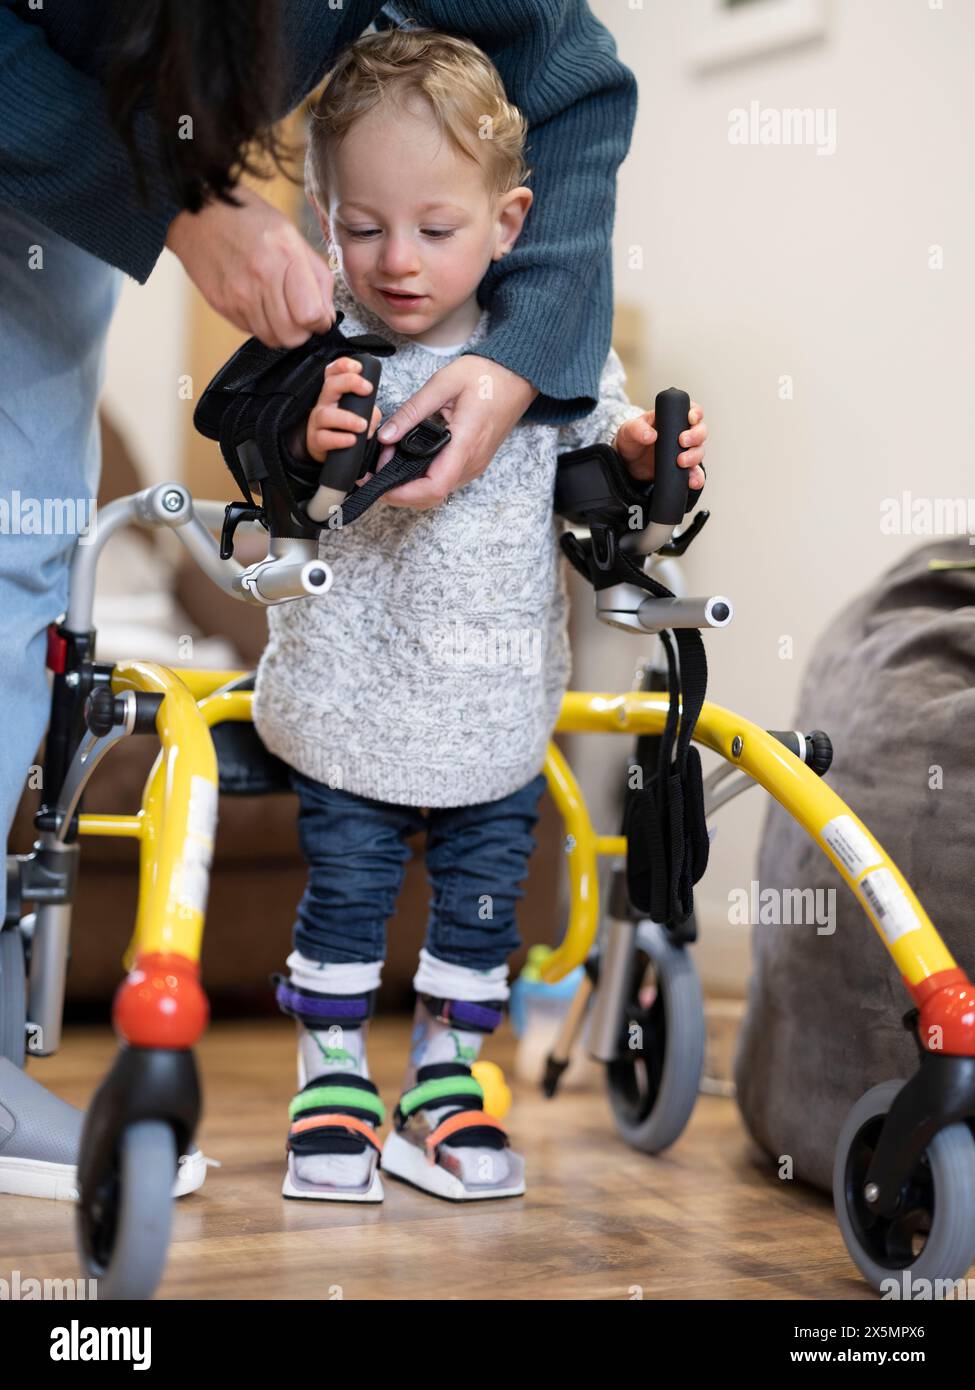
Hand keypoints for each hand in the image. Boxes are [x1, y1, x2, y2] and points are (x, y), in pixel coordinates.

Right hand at [165, 185, 334, 347]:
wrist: (197, 211)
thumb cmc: (248, 218)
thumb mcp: (292, 236)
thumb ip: (317, 277)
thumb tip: (327, 315)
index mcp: (285, 257)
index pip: (311, 315)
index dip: (320, 322)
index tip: (318, 316)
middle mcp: (262, 278)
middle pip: (293, 336)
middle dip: (302, 331)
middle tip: (299, 315)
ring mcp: (239, 295)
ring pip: (272, 339)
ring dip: (280, 329)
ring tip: (277, 306)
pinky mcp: (222, 305)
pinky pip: (251, 330)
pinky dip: (259, 323)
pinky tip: (257, 300)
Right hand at [305, 357, 382, 463]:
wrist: (329, 452)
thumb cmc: (345, 428)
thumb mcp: (360, 414)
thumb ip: (370, 411)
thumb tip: (373, 415)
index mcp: (334, 392)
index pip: (333, 372)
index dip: (343, 365)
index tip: (359, 367)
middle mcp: (324, 403)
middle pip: (330, 385)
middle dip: (349, 382)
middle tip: (367, 390)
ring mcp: (317, 422)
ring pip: (326, 415)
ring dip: (347, 419)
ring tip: (362, 425)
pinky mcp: (316, 441)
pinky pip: (324, 438)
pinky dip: (340, 439)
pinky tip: (352, 440)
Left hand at [373, 356, 538, 509]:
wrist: (517, 377)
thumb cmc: (487, 376)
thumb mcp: (444, 383)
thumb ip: (412, 411)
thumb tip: (386, 435)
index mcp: (465, 444)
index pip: (433, 487)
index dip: (403, 493)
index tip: (379, 483)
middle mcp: (471, 462)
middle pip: (431, 497)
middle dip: (399, 491)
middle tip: (377, 468)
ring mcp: (474, 465)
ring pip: (436, 493)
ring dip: (409, 486)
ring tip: (389, 460)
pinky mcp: (472, 463)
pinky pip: (444, 481)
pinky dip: (421, 479)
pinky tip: (407, 459)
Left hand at [614, 401, 707, 489]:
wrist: (627, 463)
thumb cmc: (631, 440)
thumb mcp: (628, 430)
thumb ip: (637, 429)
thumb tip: (651, 435)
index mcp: (673, 417)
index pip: (692, 410)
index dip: (696, 413)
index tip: (691, 419)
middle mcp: (683, 433)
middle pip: (701, 431)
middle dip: (696, 436)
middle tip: (682, 442)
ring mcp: (684, 451)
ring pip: (699, 451)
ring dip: (694, 456)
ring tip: (681, 462)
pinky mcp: (682, 469)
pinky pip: (695, 473)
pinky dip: (697, 477)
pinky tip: (692, 481)